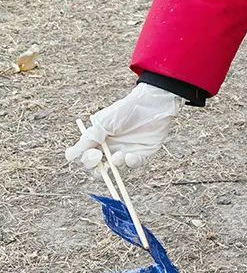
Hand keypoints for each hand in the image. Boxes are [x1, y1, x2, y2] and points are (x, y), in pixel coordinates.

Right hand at [66, 83, 182, 169]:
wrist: (151, 104)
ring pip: (115, 168)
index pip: (86, 157)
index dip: (86, 160)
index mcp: (98, 139)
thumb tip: (70, 155)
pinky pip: (133, 165)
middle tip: (100, 158)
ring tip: (119, 155)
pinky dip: (130, 163)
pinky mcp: (140, 153)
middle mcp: (110, 148)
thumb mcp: (104, 123)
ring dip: (115, 164)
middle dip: (97, 168)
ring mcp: (125, 151)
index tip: (92, 154)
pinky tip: (130, 156)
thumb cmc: (125, 110)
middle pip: (98, 167)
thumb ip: (89, 139)